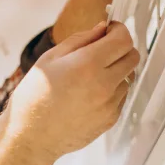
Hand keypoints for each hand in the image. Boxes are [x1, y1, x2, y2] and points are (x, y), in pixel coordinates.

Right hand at [6, 21, 138, 159]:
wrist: (31, 136)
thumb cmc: (33, 97)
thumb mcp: (48, 59)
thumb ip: (79, 40)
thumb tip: (101, 29)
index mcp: (88, 64)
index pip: (123, 40)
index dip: (119, 30)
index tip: (111, 30)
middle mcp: (104, 84)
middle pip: (133, 57)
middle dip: (121, 48)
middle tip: (102, 50)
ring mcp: (110, 103)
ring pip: (127, 77)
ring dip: (115, 71)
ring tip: (88, 78)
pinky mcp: (111, 119)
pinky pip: (120, 96)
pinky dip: (110, 90)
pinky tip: (87, 95)